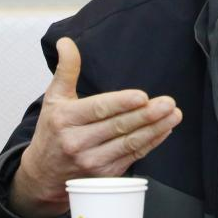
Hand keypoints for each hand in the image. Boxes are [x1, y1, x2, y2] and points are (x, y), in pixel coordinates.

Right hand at [10, 37, 182, 217]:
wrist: (43, 175)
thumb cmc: (52, 131)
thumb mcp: (54, 98)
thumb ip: (65, 69)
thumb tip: (67, 42)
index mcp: (65, 119)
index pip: (97, 110)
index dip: (121, 104)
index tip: (142, 96)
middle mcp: (77, 142)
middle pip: (117, 127)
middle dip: (146, 115)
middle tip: (169, 103)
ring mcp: (91, 162)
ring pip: (128, 144)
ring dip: (155, 129)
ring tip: (174, 115)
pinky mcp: (104, 175)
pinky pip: (132, 157)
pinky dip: (151, 143)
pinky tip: (165, 130)